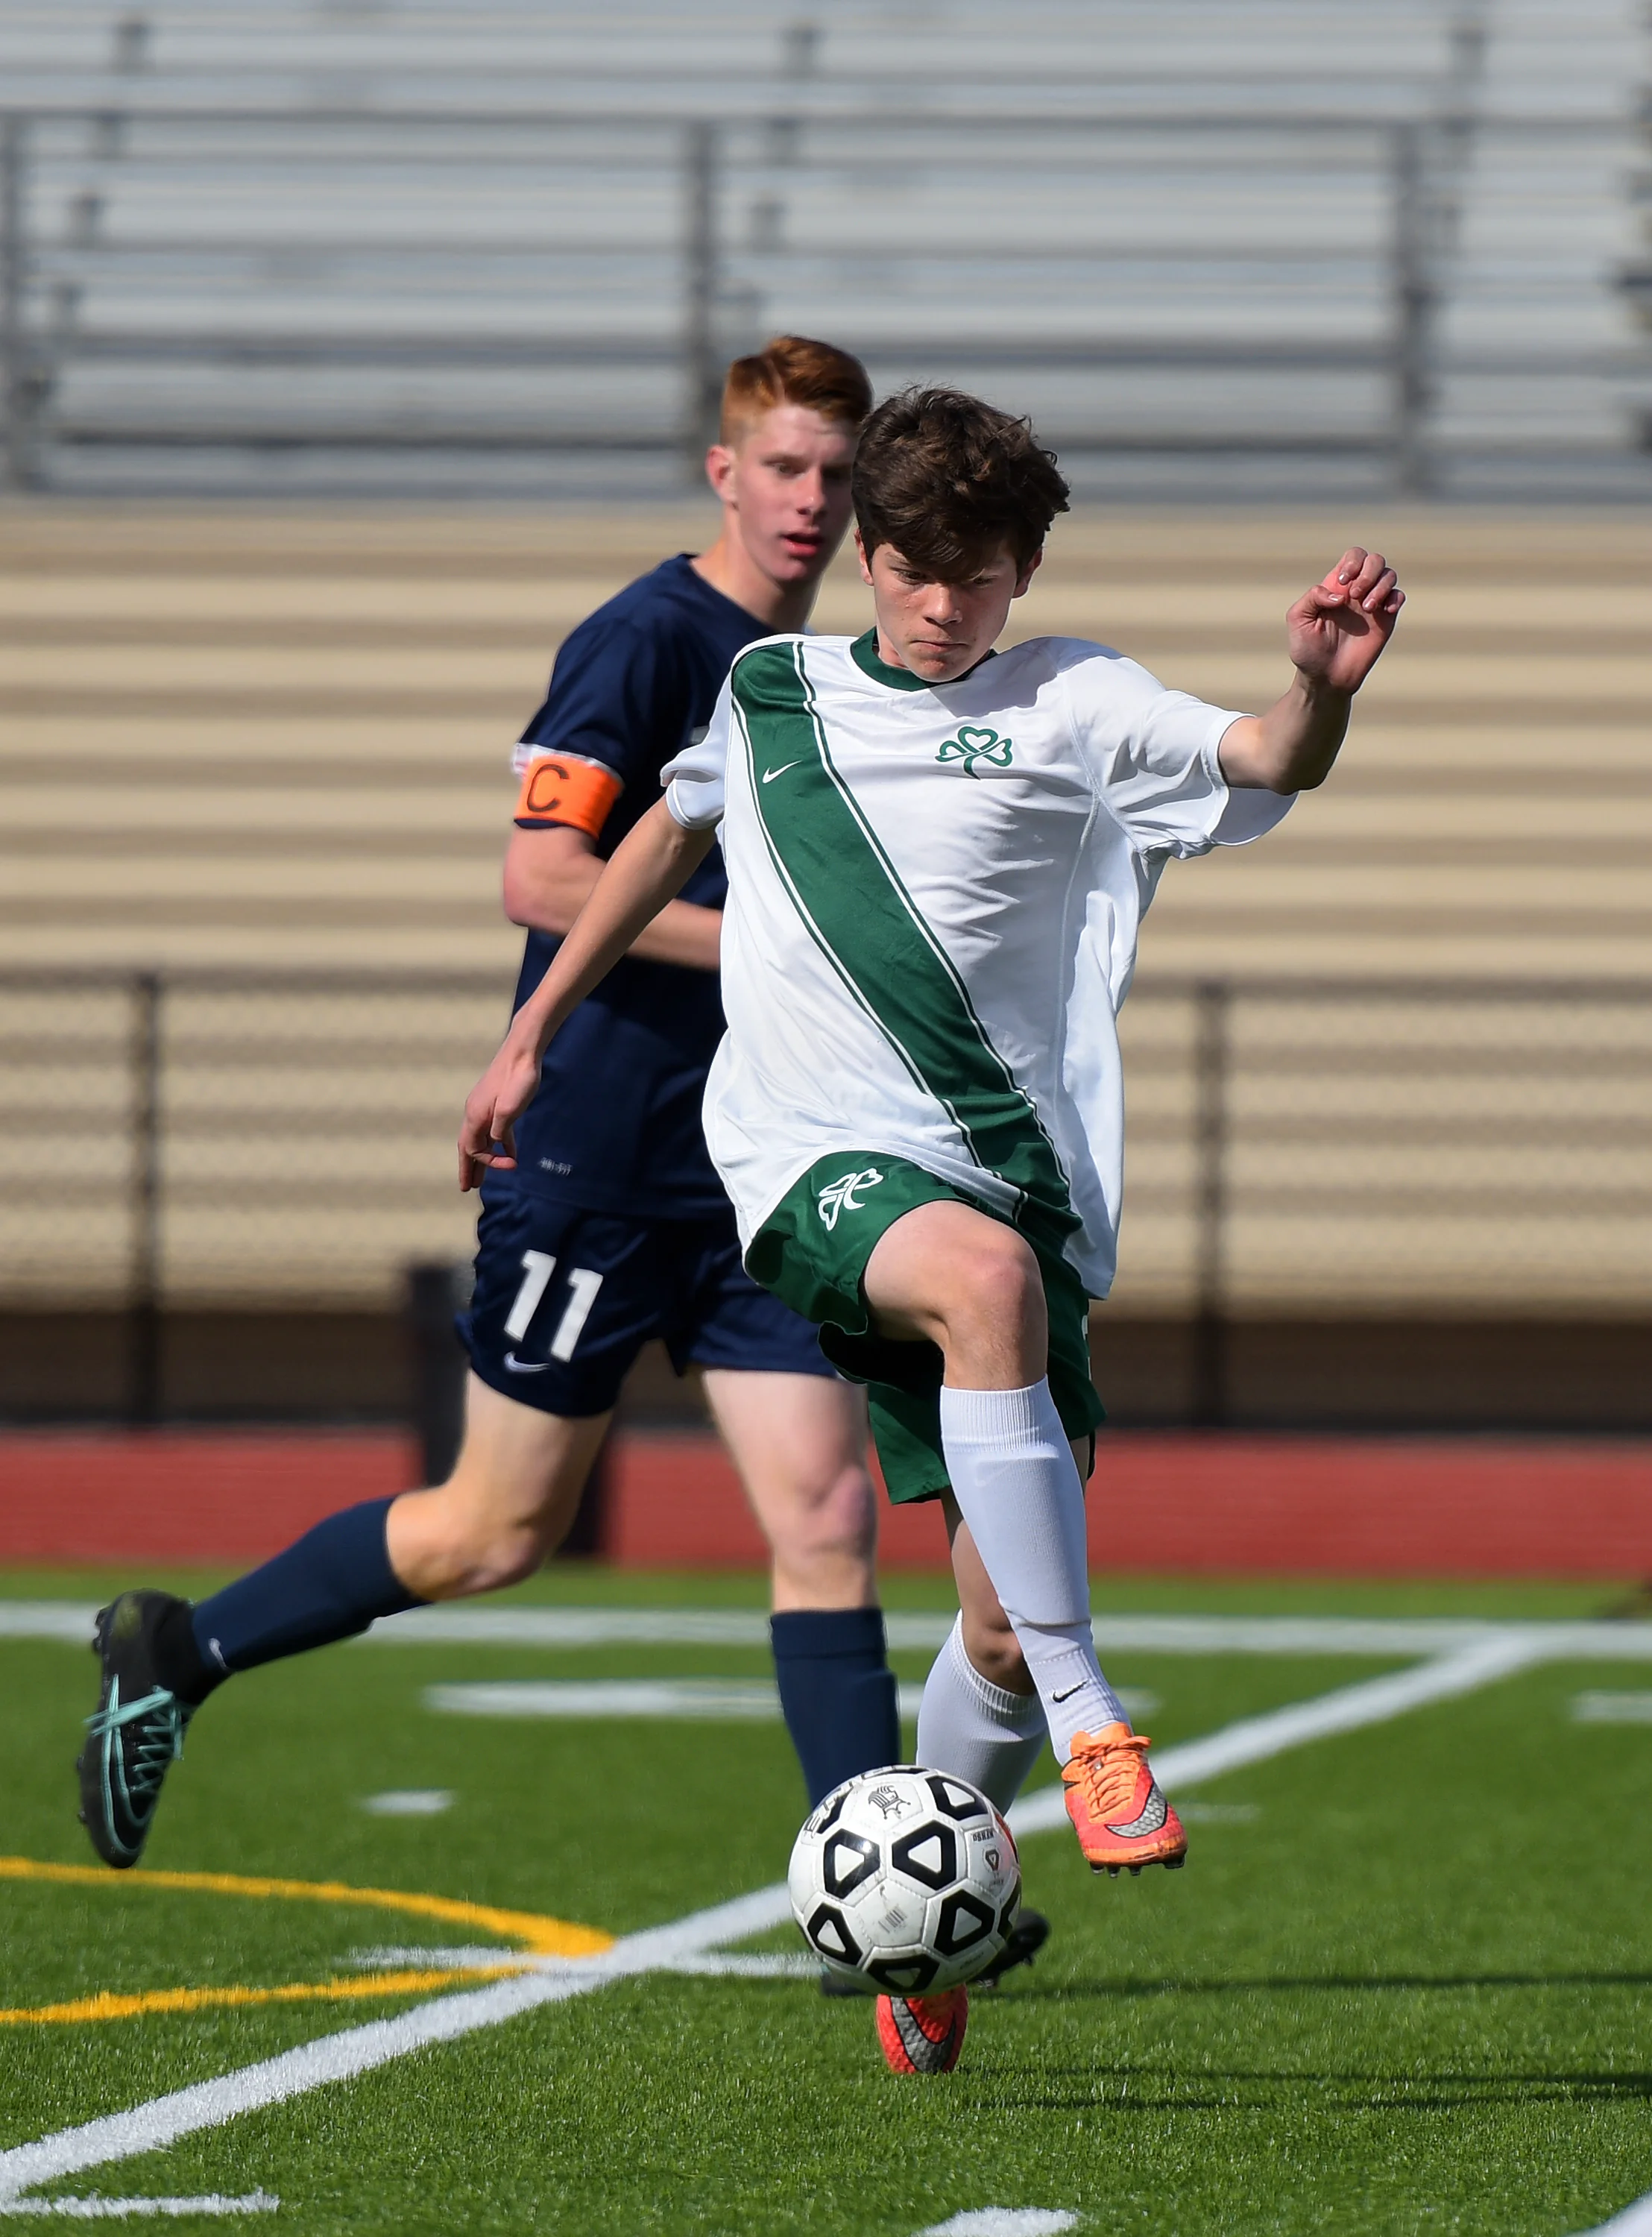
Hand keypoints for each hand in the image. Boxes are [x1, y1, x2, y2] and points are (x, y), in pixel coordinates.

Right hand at [457, 1032, 541, 1191]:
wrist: (523, 1052)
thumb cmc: (518, 1078)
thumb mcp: (510, 1109)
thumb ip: (499, 1129)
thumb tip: (495, 1143)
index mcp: (475, 1116)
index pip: (472, 1149)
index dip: (489, 1162)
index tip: (511, 1165)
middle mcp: (475, 1113)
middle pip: (468, 1147)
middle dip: (467, 1168)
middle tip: (466, 1188)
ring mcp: (486, 1108)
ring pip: (481, 1139)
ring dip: (482, 1159)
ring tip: (481, 1179)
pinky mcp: (498, 1104)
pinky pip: (495, 1130)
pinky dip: (500, 1145)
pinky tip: (510, 1156)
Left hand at [1286, 548, 1403, 695]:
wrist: (1326, 678)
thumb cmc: (1308, 650)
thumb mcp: (1298, 620)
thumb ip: (1312, 597)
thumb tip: (1339, 595)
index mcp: (1336, 586)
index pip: (1354, 556)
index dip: (1353, 562)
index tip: (1343, 583)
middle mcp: (1356, 591)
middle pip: (1374, 560)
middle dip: (1368, 572)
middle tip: (1355, 596)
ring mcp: (1372, 604)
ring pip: (1389, 575)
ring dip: (1381, 586)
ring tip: (1366, 608)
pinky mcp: (1385, 620)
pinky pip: (1399, 597)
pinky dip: (1395, 598)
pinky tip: (1384, 612)